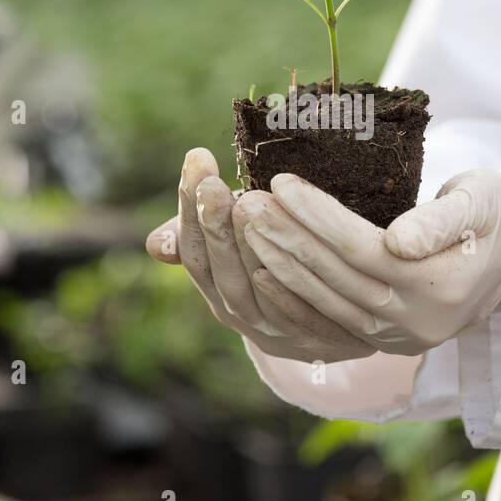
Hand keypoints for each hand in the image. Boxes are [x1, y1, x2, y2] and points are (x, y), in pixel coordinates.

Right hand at [144, 148, 373, 362]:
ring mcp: (273, 331)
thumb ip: (208, 235)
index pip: (192, 249)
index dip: (189, 208)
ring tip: (244, 203)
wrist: (345, 324)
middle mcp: (238, 315)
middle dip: (212, 224)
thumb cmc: (283, 263)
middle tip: (210, 183)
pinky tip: (283, 248)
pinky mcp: (314, 340)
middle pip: (217, 269)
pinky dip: (284, 282)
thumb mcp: (242, 245)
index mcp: (215, 289)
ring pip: (252, 289)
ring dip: (245, 247)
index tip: (195, 161)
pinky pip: (296, 312)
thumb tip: (154, 245)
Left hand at [239, 169, 500, 355]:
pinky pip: (328, 323)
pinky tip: (260, 273)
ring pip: (326, 302)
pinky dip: (292, 299)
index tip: (280, 182)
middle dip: (286, 239)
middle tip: (246, 204)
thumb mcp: (482, 201)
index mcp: (441, 285)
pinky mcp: (385, 342)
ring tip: (246, 229)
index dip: (318, 216)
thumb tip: (397, 242)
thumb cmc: (495, 213)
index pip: (362, 248)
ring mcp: (399, 338)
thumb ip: (442, 218)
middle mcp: (417, 321)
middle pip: (336, 277)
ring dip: (280, 266)